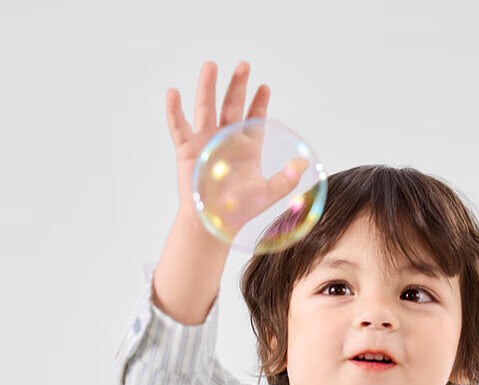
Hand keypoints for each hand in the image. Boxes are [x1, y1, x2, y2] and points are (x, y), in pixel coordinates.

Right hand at [165, 60, 308, 236]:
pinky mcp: (188, 150)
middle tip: (244, 66)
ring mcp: (205, 142)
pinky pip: (179, 127)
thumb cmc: (238, 211)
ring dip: (208, 87)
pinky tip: (173, 93)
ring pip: (206, 108)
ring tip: (211, 65)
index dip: (258, 102)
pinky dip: (174, 110)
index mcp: (245, 148)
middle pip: (231, 106)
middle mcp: (225, 140)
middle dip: (237, 86)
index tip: (264, 87)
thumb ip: (286, 179)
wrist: (212, 224)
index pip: (252, 118)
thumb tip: (304, 164)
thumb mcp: (267, 194)